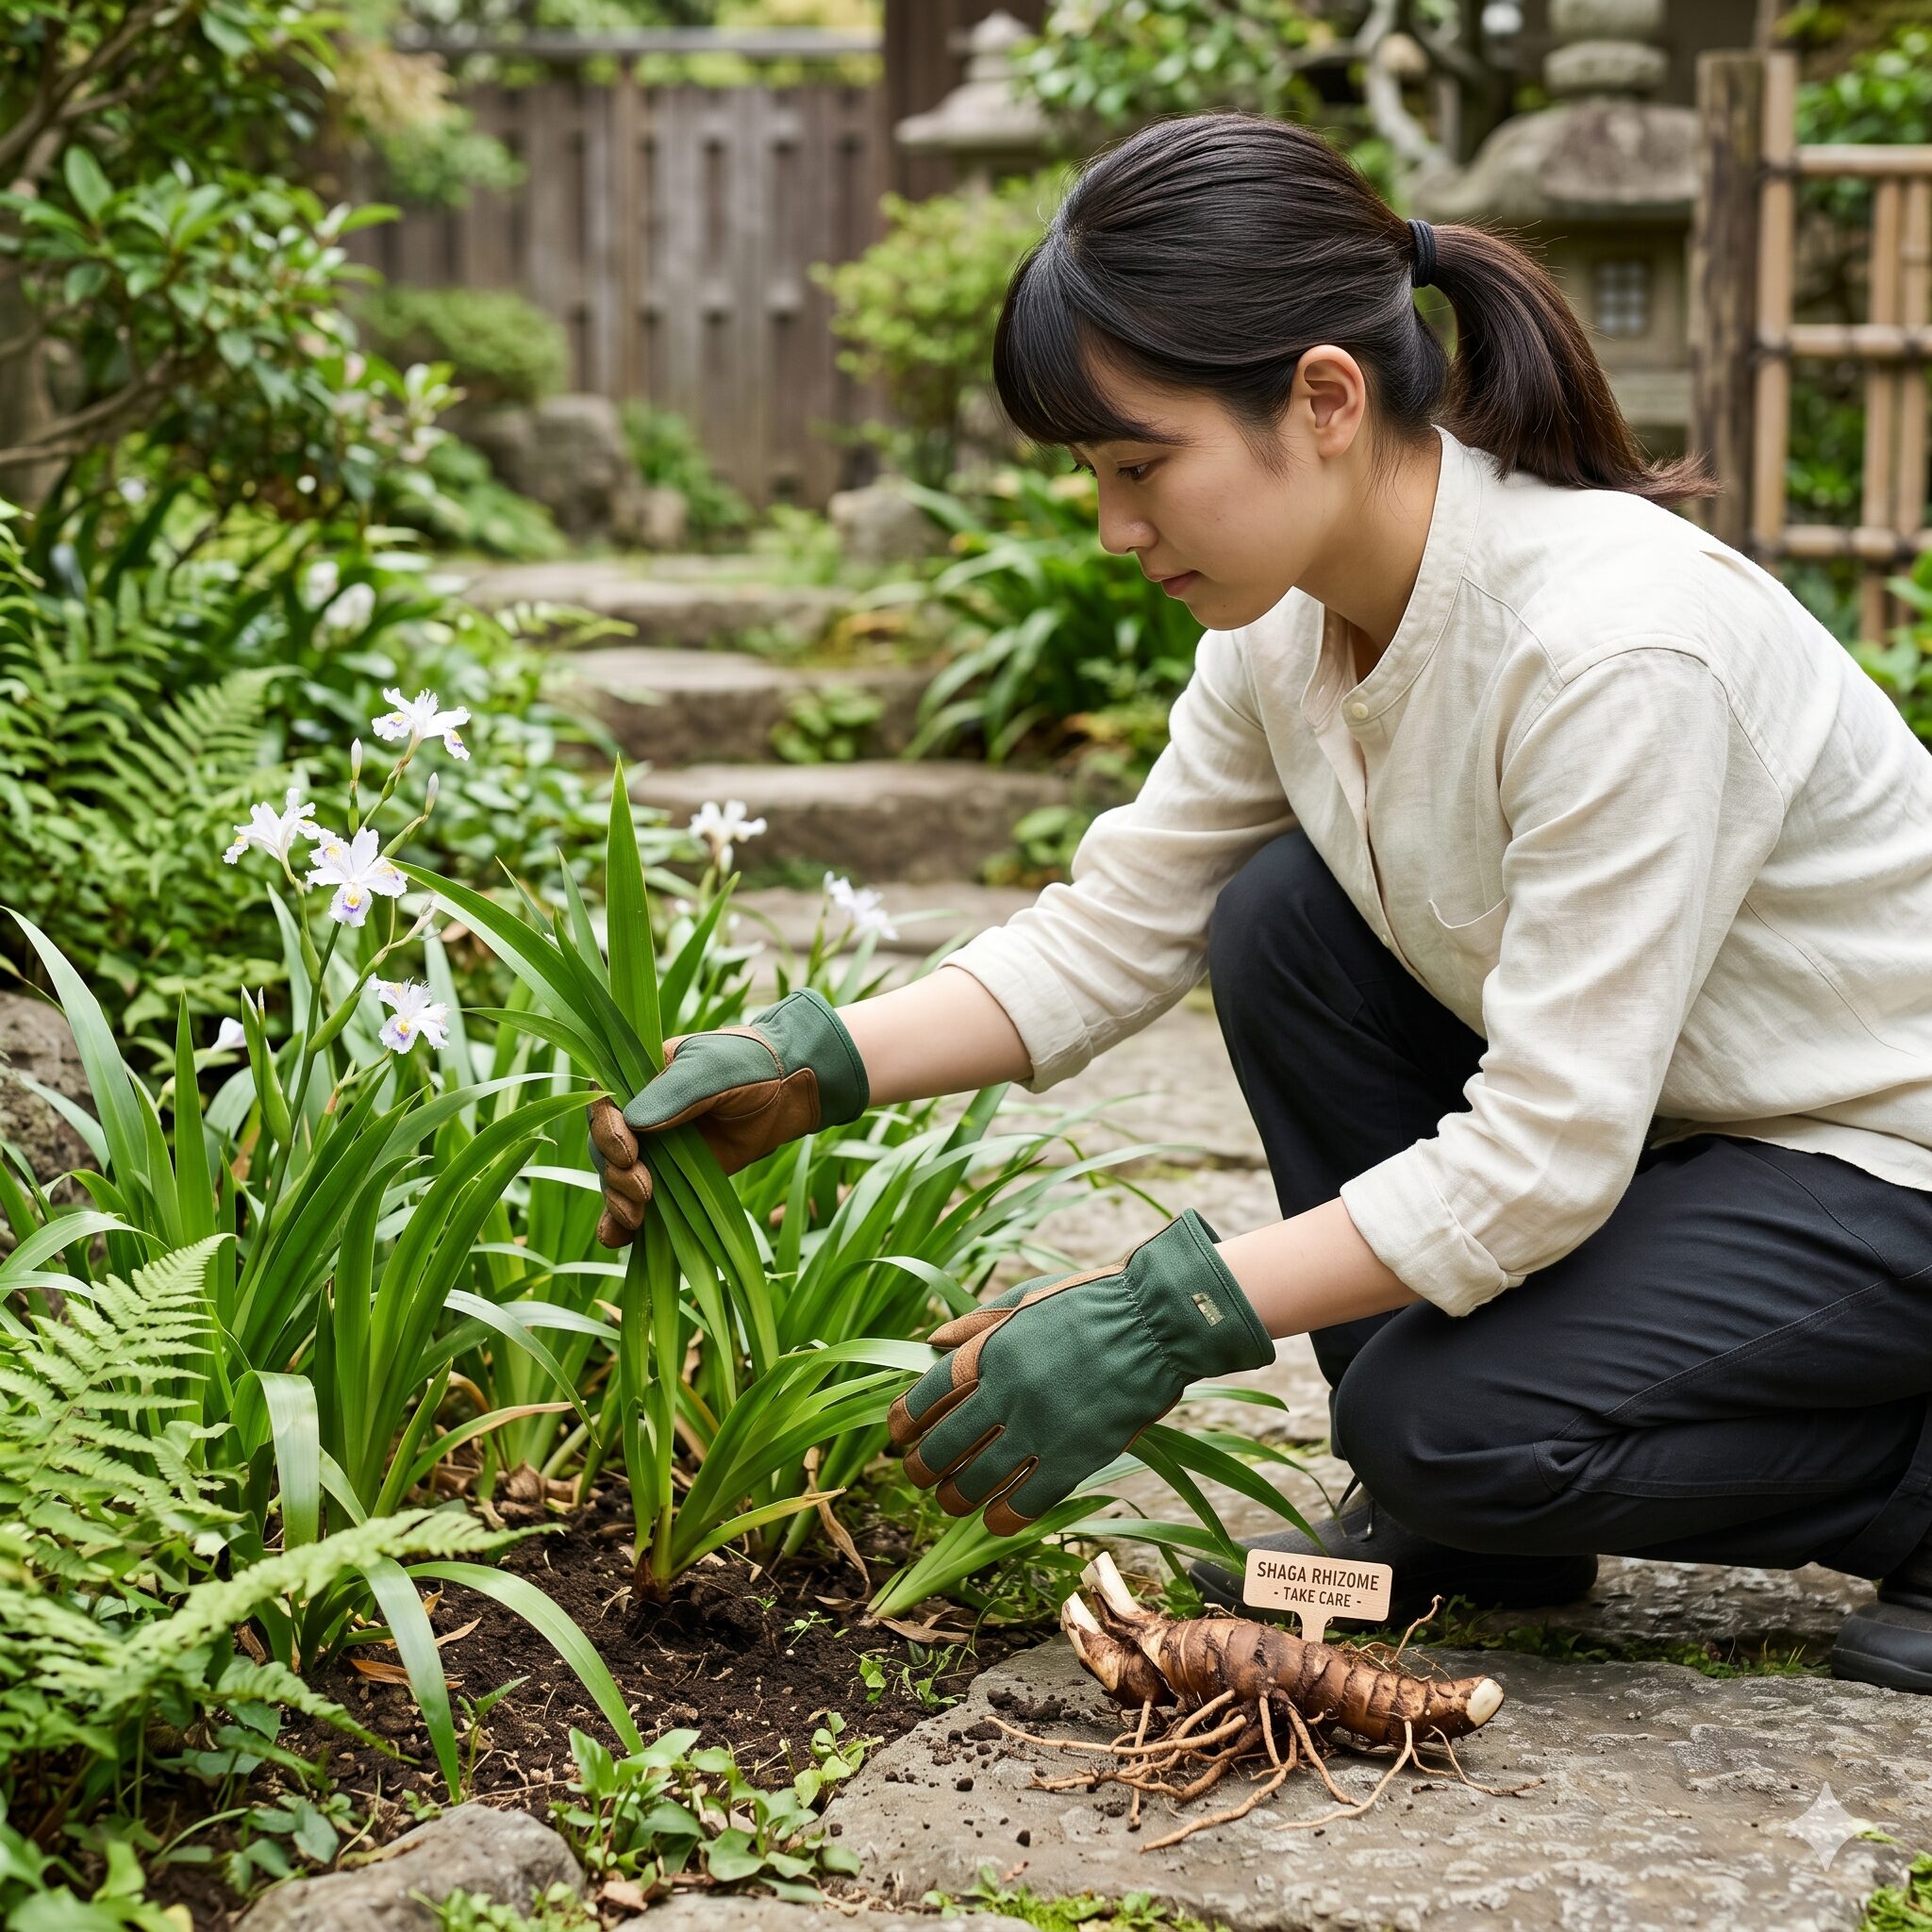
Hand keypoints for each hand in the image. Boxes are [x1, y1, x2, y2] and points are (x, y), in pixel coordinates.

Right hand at [589, 987, 868, 1247]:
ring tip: (636, 1216)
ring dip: (618, 1200)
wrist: (789, 1090)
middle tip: (643, 1189)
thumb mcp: (712, 1068)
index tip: (628, 1151)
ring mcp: (656, 1148)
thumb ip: (674, 1091)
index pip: (603, 1106)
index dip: (606, 1131)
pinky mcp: (673, 1177)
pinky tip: (617, 1239)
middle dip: (616, 1173)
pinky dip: (622, 1223)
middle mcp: (640, 1115)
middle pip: (605, 1149)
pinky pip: (639, 1202)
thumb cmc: (750, 1065)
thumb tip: (634, 1124)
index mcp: (639, 1077)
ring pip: (617, 1178)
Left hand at [886, 1210, 1274, 1535]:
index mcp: (989, 1351)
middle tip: (917, 1476)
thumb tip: (930, 1340)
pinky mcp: (1074, 1458)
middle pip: (942, 1447)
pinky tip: (994, 1521)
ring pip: (975, 1482)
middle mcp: (1005, 1392)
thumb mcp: (1026, 1299)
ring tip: (951, 1502)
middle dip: (920, 1469)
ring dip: (954, 1498)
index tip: (898, 1435)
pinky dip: (1002, 1518)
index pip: (925, 1397)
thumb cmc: (1092, 1304)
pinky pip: (1025, 1502)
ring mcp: (1039, 1428)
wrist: (1157, 1322)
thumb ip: (977, 1323)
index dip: (903, 1422)